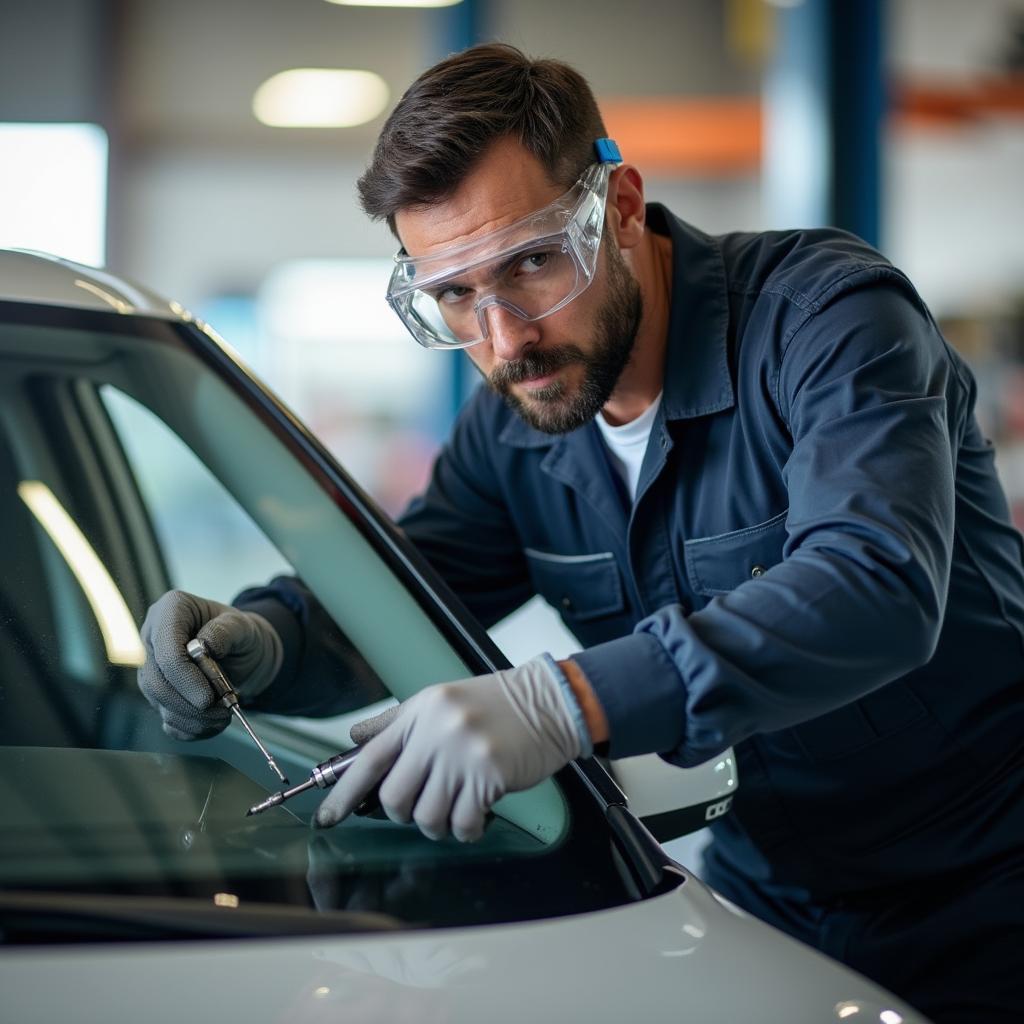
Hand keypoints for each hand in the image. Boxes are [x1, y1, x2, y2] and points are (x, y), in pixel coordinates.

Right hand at [138, 589, 282, 739]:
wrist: (244, 652)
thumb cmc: (241, 634)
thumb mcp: (243, 625)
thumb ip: (226, 631)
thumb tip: (205, 646)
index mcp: (170, 611)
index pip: (165, 651)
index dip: (184, 678)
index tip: (207, 698)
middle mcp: (154, 638)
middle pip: (155, 681)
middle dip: (189, 704)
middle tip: (222, 712)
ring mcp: (152, 668)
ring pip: (158, 703)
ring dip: (193, 718)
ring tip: (224, 715)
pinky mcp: (159, 694)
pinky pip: (166, 719)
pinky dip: (190, 728)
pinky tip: (213, 723)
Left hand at [315, 655, 590, 841]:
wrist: (550, 702)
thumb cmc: (497, 705)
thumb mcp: (442, 701)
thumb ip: (397, 722)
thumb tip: (355, 738)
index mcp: (420, 711)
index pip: (369, 758)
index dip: (343, 793)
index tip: (328, 817)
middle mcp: (436, 731)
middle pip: (394, 797)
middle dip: (404, 813)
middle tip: (424, 805)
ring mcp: (462, 753)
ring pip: (427, 816)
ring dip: (438, 824)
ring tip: (456, 807)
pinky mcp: (489, 775)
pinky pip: (463, 823)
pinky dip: (467, 828)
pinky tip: (478, 814)